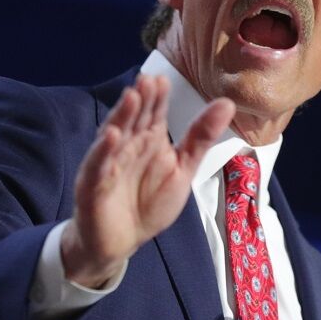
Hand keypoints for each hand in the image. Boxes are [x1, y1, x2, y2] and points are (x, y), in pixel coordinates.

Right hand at [61, 74, 234, 287]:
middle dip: (140, 100)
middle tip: (148, 80)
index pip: (154, 112)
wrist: (123, 240)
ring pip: (114, 135)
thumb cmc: (150, 201)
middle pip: (134, 118)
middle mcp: (127, 144)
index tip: (163, 79)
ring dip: (121, 116)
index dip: (158, 97)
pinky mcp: (94, 184)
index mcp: (149, 138)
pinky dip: (103, 151)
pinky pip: (98, 165)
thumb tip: (227, 102)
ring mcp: (109, 162)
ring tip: (132, 97)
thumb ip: (201, 137)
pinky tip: (112, 136)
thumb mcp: (182, 168)